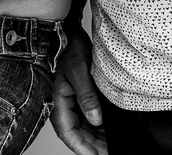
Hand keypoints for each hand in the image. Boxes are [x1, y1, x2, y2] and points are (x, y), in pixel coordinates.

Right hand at [51, 24, 106, 154]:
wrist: (67, 30)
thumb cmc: (68, 46)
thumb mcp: (79, 71)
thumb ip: (87, 96)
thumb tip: (96, 120)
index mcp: (57, 101)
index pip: (68, 133)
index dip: (83, 148)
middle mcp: (61, 104)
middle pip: (77, 134)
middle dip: (93, 146)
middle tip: (112, 153)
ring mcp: (68, 101)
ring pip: (82, 128)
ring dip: (96, 138)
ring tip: (113, 144)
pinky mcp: (76, 96)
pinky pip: (85, 117)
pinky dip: (97, 126)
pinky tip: (110, 129)